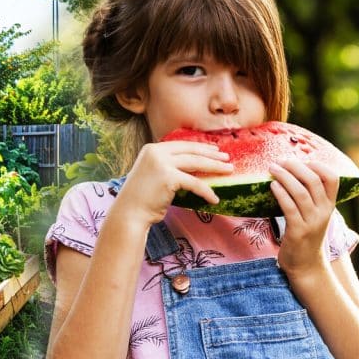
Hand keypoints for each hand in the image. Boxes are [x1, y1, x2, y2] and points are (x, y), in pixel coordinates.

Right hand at [115, 141, 232, 225]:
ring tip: (229, 170)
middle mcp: (156, 152)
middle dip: (211, 155)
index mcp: (151, 149)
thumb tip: (193, 166)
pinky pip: (194, 183)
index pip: (181, 145)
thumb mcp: (153, 175)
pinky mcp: (168, 177)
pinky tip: (214, 199)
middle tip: (227, 158)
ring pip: (196, 163)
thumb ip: (168, 167)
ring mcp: (161, 163)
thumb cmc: (141, 199)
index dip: (200, 147)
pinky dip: (206, 191)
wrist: (129, 213)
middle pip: (191, 151)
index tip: (214, 150)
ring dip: (215, 167)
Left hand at [269, 160, 338, 274]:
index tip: (300, 159)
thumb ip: (308, 197)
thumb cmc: (304, 235)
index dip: (317, 165)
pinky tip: (272, 185)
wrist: (305, 265)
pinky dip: (281, 193)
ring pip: (301, 192)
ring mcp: (312, 222)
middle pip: (314, 181)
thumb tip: (289, 172)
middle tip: (280, 160)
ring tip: (272, 168)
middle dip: (296, 167)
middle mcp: (324, 212)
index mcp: (329, 206)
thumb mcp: (312, 215)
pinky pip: (289, 208)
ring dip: (285, 177)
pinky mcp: (298, 231)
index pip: (332, 178)